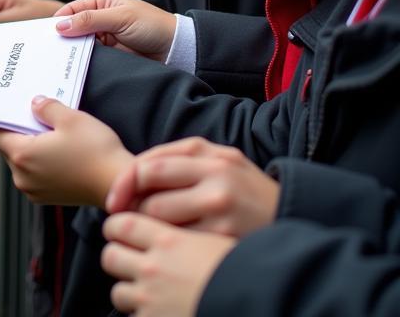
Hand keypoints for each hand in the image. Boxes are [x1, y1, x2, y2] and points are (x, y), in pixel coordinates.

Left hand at [0, 96, 132, 206]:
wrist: (117, 185)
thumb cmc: (95, 151)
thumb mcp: (70, 118)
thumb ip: (46, 107)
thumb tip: (34, 103)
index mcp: (21, 155)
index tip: (5, 105)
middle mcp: (21, 177)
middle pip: (7, 146)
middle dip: (18, 130)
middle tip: (33, 113)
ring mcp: (33, 190)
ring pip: (21, 160)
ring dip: (30, 145)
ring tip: (50, 131)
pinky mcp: (46, 197)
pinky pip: (33, 172)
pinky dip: (39, 160)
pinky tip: (58, 149)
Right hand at [55, 0, 177, 60]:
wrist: (176, 49)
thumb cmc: (152, 26)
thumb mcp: (120, 18)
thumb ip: (90, 20)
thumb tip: (60, 25)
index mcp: (103, 3)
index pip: (73, 9)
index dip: (59, 20)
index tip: (46, 34)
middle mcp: (101, 19)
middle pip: (74, 27)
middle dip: (63, 37)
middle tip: (48, 49)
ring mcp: (105, 38)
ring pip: (81, 44)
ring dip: (72, 50)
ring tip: (57, 60)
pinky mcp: (111, 55)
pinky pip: (91, 57)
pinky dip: (83, 61)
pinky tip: (73, 66)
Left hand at [102, 212, 234, 316]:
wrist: (260, 305)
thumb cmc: (246, 273)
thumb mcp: (213, 241)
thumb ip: (183, 236)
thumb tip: (166, 234)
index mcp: (168, 240)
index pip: (121, 224)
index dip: (115, 227)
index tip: (119, 232)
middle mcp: (154, 268)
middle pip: (110, 255)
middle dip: (117, 258)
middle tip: (129, 262)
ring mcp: (151, 300)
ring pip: (117, 292)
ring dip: (128, 292)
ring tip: (145, 294)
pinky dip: (142, 315)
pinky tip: (159, 312)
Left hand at [105, 137, 279, 236]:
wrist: (293, 213)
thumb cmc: (244, 185)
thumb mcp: (218, 157)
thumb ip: (178, 158)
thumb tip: (134, 173)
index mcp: (208, 157)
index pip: (149, 168)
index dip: (125, 185)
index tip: (113, 202)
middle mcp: (216, 182)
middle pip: (153, 201)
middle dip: (136, 212)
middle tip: (131, 221)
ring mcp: (223, 213)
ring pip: (164, 226)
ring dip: (150, 232)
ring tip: (151, 234)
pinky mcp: (227, 239)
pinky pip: (182, 245)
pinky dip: (170, 247)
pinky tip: (172, 249)